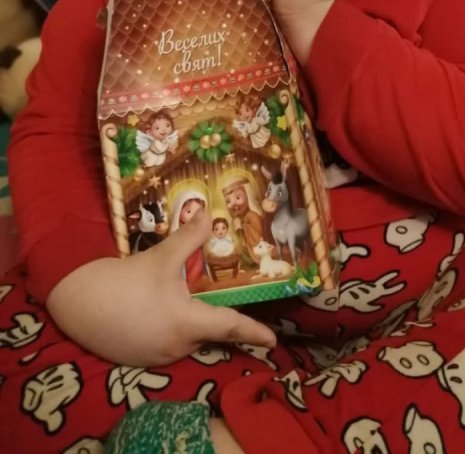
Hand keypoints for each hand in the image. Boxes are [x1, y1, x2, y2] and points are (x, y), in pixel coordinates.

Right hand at [45, 210, 275, 366]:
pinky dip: (170, 331)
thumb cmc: (126, 280)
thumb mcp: (161, 257)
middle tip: (216, 298)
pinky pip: (166, 346)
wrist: (78, 302)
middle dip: (214, 318)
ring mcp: (157, 357)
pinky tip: (157, 312)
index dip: (253, 333)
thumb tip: (208, 216)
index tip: (273, 341)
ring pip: (187, 340)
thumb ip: (190, 239)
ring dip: (190, 323)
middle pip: (208, 333)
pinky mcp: (139, 360)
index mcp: (187, 323)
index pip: (230, 328)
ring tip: (179, 300)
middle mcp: (176, 347)